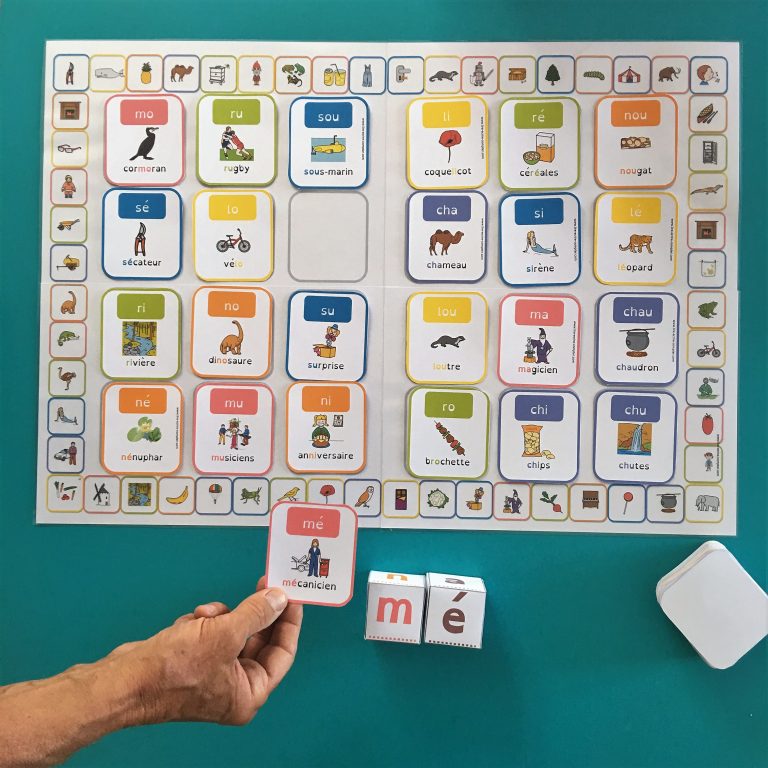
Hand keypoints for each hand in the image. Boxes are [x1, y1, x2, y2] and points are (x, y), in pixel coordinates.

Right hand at [113, 578, 302, 725]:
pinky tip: (191, 623)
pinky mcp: (193, 663)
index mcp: (248, 694)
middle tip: (261, 587)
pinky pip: (211, 634)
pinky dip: (203, 623)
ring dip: (221, 617)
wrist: (125, 679)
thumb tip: (278, 599)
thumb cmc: (173, 670)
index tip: (291, 597)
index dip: (288, 622)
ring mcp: (212, 676)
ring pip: (232, 632)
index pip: (283, 653)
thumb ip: (257, 614)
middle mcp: (233, 689)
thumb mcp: (226, 633)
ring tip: (207, 615)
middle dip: (252, 614)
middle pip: (257, 640)